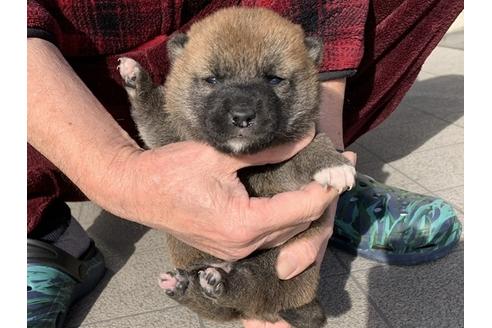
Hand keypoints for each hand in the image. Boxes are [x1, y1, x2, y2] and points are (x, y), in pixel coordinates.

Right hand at [105, 127, 339, 260]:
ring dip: (304, 209)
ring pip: (285, 233)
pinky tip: (292, 196)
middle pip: (298, 225)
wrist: (137, 190)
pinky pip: (268, 235)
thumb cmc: (171, 172)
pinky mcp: (229, 247)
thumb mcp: (219, 154)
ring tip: (319, 181)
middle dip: (320, 199)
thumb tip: (301, 139)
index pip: (300, 208)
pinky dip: (285, 216)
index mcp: (243, 224)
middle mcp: (243, 245)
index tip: (342, 168)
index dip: (325, 188)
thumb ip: (266, 150)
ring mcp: (235, 251)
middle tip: (336, 171)